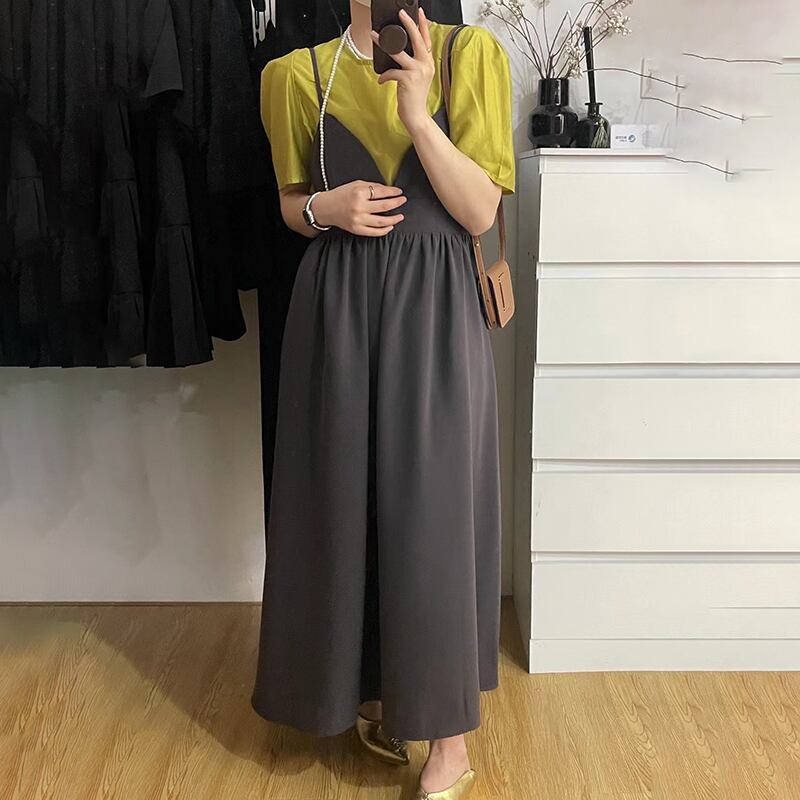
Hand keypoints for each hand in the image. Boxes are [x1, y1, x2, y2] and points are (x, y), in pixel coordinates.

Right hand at [313, 180, 406, 236]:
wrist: (325, 208)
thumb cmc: (341, 195)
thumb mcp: (355, 184)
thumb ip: (371, 187)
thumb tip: (388, 190)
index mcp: (359, 193)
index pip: (382, 192)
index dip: (393, 192)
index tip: (399, 192)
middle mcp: (359, 207)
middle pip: (384, 206)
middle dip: (397, 203)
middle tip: (403, 201)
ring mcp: (358, 220)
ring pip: (382, 221)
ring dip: (394, 219)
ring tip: (400, 216)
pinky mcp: (357, 229)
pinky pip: (374, 232)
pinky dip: (384, 230)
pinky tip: (390, 226)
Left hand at [372, 7, 434, 135]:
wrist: (416, 117)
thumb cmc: (414, 98)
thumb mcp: (417, 78)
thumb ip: (413, 64)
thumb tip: (397, 52)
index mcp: (428, 63)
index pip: (426, 40)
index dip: (423, 25)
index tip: (420, 13)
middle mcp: (426, 65)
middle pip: (417, 39)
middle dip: (408, 23)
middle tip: (401, 13)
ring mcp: (418, 72)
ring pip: (399, 52)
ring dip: (384, 43)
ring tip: (374, 36)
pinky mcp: (408, 80)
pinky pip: (391, 71)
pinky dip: (384, 76)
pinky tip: (382, 81)